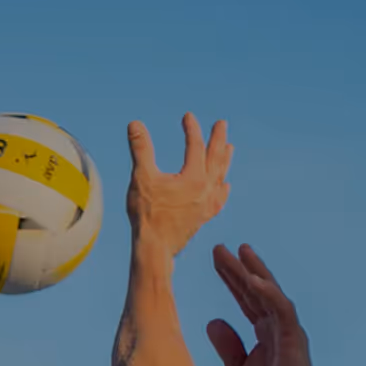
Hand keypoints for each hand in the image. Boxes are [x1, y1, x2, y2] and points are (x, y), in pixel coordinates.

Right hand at [126, 113, 232, 257]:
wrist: (154, 249)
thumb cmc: (147, 214)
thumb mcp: (141, 177)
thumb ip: (140, 149)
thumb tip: (135, 123)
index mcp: (194, 177)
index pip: (196, 146)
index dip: (192, 129)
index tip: (188, 116)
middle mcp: (206, 189)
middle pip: (215, 158)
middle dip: (218, 139)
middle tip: (222, 124)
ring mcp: (207, 204)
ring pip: (220, 177)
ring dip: (224, 160)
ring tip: (230, 148)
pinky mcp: (203, 217)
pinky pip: (219, 199)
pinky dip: (223, 189)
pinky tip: (225, 186)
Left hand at [206, 244, 323, 365]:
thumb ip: (227, 347)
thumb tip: (212, 321)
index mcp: (266, 333)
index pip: (246, 299)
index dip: (232, 279)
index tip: (216, 260)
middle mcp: (279, 327)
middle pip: (256, 290)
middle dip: (238, 268)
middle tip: (218, 248)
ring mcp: (288, 330)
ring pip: (270, 292)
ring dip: (254, 271)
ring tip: (238, 250)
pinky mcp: (295, 337)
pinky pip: (281, 308)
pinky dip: (267, 292)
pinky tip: (251, 277)